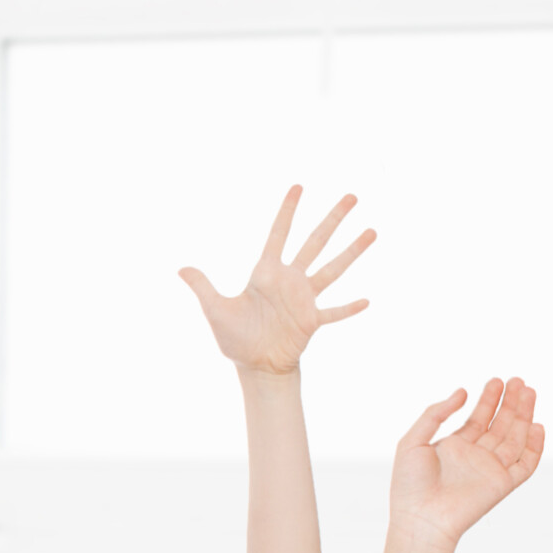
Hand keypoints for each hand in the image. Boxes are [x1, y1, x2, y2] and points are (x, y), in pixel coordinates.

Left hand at [180, 187, 372, 377]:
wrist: (254, 366)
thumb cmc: (235, 338)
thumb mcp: (215, 310)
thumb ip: (202, 287)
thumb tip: (180, 268)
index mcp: (266, 274)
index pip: (278, 235)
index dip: (287, 211)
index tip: (298, 186)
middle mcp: (289, 280)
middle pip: (315, 242)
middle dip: (333, 219)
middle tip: (352, 196)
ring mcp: (304, 299)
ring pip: (332, 268)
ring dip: (352, 252)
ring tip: (372, 231)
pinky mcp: (311, 321)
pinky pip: (333, 312)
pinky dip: (348, 308)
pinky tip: (366, 301)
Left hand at [389, 378, 543, 547]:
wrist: (419, 519)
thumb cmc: (408, 486)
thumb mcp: (412, 442)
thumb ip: (434, 414)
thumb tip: (462, 391)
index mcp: (454, 448)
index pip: (478, 419)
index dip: (488, 400)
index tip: (496, 381)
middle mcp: (474, 457)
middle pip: (499, 425)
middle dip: (510, 403)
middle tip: (518, 381)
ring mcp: (490, 470)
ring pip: (515, 438)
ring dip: (523, 415)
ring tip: (529, 391)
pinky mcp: (502, 484)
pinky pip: (526, 464)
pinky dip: (534, 446)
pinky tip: (536, 425)